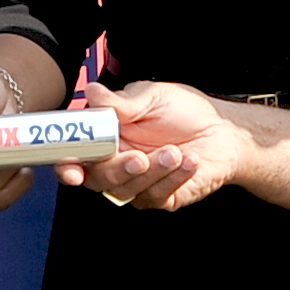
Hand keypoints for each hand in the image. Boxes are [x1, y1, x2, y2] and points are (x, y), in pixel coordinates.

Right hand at [63, 81, 222, 209]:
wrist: (222, 130)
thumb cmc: (184, 111)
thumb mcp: (153, 96)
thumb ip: (121, 102)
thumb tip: (92, 92)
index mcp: (105, 137)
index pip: (75, 156)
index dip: (67, 166)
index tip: (73, 170)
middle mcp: (116, 163)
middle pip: (97, 179)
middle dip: (117, 170)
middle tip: (139, 157)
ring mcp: (138, 183)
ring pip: (126, 191)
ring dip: (152, 172)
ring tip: (175, 151)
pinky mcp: (161, 197)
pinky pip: (156, 196)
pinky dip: (173, 178)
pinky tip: (189, 161)